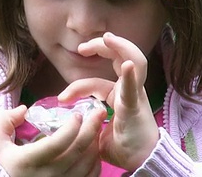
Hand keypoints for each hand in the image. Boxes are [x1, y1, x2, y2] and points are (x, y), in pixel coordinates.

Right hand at [0, 104, 105, 176]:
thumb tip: (24, 109)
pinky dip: (95, 162)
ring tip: (96, 129)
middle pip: (77, 151)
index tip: (77, 114)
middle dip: (91, 129)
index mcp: (28, 161)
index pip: (57, 143)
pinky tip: (94, 150)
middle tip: (98, 114)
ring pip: (87, 165)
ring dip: (95, 144)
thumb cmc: (2, 163)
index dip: (71, 127)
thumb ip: (6, 121)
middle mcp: (46, 176)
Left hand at [58, 32, 158, 171]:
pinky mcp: (136, 106)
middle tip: (82, 47)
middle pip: (118, 58)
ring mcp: (135, 95)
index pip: (96, 82)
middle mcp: (129, 90)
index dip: (77, 86)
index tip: (61, 98)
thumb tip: (71, 119)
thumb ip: (87, 120)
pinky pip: (135, 88)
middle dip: (101, 46)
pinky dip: (131, 75)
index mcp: (119, 95)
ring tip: (107, 38)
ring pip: (134, 63)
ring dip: (121, 47)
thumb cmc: (122, 147)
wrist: (140, 162)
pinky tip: (127, 64)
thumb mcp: (97, 129)